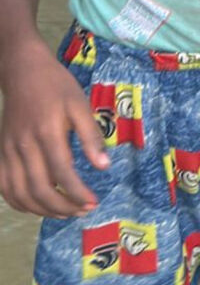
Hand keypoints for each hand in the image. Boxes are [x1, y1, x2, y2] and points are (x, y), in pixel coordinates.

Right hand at [0, 40, 109, 215]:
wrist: (24, 72)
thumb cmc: (57, 86)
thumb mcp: (80, 104)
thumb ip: (91, 135)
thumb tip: (104, 166)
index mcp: (47, 131)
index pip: (62, 173)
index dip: (77, 192)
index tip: (93, 202)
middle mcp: (24, 146)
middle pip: (40, 189)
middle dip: (63, 206)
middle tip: (82, 210)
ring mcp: (8, 152)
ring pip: (20, 194)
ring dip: (42, 210)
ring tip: (64, 212)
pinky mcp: (0, 154)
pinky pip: (5, 188)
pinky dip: (20, 203)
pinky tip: (37, 206)